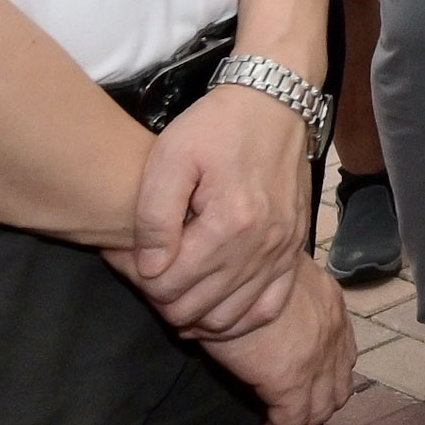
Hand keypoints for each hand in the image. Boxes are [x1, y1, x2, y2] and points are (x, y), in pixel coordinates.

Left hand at [121, 85, 313, 340]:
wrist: (273, 103)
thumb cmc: (216, 125)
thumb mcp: (170, 157)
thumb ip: (155, 216)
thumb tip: (151, 268)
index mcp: (229, 223)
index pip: (173, 284)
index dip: (143, 282)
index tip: (130, 262)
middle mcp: (262, 245)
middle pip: (200, 306)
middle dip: (165, 301)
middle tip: (149, 278)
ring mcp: (283, 252)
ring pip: (232, 315)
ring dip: (197, 316)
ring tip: (173, 296)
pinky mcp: (293, 251)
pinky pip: (269, 307)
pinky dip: (239, 320)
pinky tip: (215, 313)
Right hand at [197, 252, 357, 424]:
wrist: (226, 265)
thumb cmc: (232, 265)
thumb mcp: (262, 278)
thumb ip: (269, 299)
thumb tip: (250, 315)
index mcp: (330, 303)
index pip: (340, 352)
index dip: (326, 378)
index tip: (304, 395)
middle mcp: (335, 330)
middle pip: (337, 386)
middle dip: (316, 410)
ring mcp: (319, 357)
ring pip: (318, 411)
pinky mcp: (292, 381)